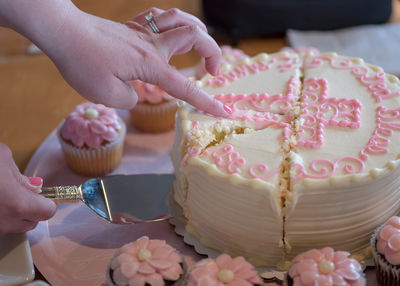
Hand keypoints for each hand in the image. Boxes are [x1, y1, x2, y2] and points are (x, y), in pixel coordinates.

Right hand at [0, 143, 55, 233]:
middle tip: (21, 193)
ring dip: (13, 214)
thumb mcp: (3, 159)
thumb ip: (22, 176)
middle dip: (30, 209)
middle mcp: (4, 221)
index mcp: (18, 204)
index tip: (45, 196)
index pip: (48, 212)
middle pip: (31, 223)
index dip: (47, 202)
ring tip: (4, 194)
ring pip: (12, 226)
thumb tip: (33, 186)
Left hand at [26, 3, 227, 116]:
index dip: (206, 102)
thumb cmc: (81, 62)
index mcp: (150, 64)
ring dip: (199, 33)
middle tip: (212, 72)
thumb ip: (130, 98)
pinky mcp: (133, 27)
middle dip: (213, 54)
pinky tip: (171, 34)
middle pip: (196, 37)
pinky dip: (174, 24)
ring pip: (183, 20)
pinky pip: (161, 17)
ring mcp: (144, 32)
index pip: (185, 86)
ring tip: (199, 49)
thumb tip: (136, 93)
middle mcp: (153, 45)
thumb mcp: (105, 93)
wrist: (63, 32)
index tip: (223, 111)